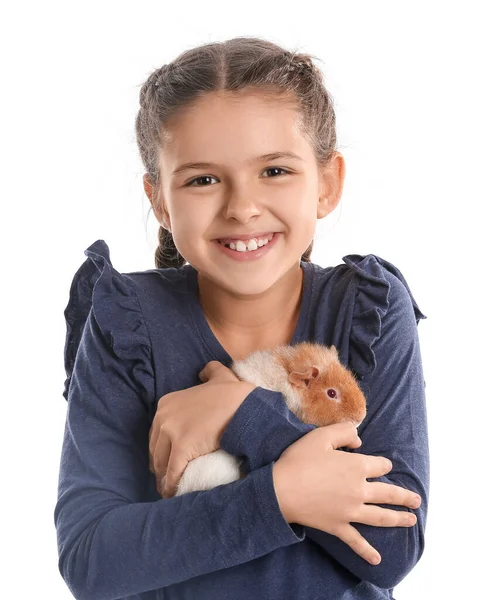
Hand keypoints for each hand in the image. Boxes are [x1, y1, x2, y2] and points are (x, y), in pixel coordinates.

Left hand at [148, 361, 255, 498]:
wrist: (245, 406)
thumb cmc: (234, 394)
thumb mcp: (219, 375)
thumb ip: (209, 371)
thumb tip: (203, 372)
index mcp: (167, 403)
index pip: (156, 433)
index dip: (162, 448)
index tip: (167, 460)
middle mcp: (164, 417)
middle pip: (156, 449)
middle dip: (160, 465)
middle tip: (168, 478)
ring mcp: (172, 432)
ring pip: (161, 463)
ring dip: (164, 478)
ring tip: (171, 490)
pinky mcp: (182, 448)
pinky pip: (172, 473)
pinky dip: (172, 485)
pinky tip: (174, 494)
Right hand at [272, 423, 421, 565]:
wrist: (281, 490)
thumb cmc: (299, 460)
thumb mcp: (320, 436)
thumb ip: (343, 432)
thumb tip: (360, 439)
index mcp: (356, 467)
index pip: (380, 465)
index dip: (382, 464)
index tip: (382, 465)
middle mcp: (359, 490)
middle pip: (388, 493)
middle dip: (404, 496)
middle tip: (416, 500)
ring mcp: (351, 511)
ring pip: (380, 516)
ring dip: (398, 519)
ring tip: (411, 520)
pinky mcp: (339, 527)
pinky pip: (356, 541)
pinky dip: (367, 551)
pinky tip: (377, 559)